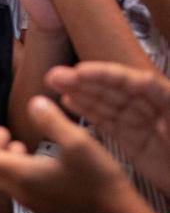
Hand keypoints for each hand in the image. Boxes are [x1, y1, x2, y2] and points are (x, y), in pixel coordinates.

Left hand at [0, 96, 134, 212]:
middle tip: (3, 133)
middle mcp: (23, 194)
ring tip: (20, 147)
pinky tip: (39, 167)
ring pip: (7, 183)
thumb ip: (51, 120)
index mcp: (22, 175)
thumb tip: (33, 102)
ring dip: (7, 162)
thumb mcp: (77, 141)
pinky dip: (20, 176)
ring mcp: (35, 208)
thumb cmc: (97, 178)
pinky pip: (22, 193)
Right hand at [47, 61, 169, 196]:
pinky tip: (69, 101)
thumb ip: (163, 98)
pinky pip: (105, 121)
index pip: (134, 81)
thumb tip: (146, 79)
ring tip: (54, 84)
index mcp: (167, 99)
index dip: (106, 74)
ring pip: (106, 103)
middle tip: (55, 76)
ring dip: (80, 92)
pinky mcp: (131, 140)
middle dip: (85, 81)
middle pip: (115, 89)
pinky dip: (86, 111)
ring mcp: (140, 123)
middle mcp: (151, 107)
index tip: (80, 72)